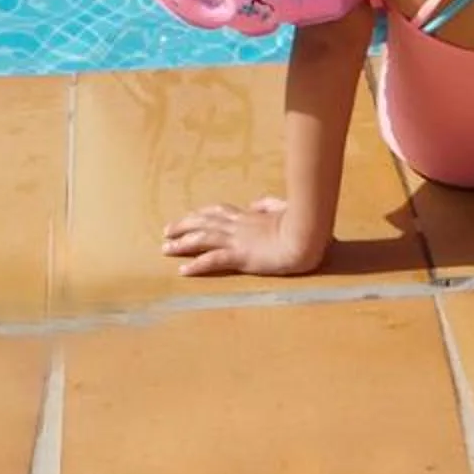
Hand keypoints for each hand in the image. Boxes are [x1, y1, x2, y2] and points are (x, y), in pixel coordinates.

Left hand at [162, 196, 326, 278]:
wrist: (307, 236)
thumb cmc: (301, 223)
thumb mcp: (283, 208)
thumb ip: (268, 204)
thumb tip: (255, 202)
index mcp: (249, 216)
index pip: (218, 212)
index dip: (201, 214)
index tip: (188, 217)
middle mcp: (238, 225)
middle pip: (203, 222)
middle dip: (183, 226)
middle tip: (166, 231)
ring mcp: (238, 240)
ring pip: (202, 239)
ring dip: (182, 244)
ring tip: (165, 248)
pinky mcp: (241, 256)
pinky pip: (213, 260)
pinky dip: (196, 265)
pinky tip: (183, 270)